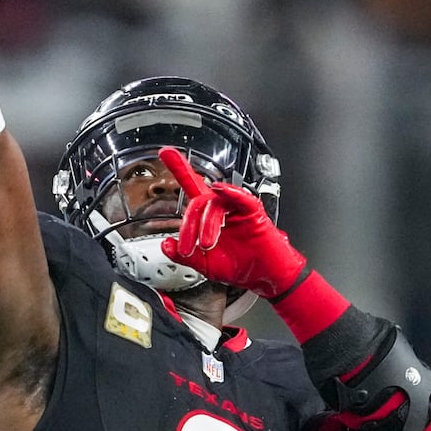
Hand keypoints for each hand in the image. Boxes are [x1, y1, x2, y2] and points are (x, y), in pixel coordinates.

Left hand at [157, 147, 306, 298]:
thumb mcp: (205, 265)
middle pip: (198, 202)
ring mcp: (237, 210)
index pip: (192, 188)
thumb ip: (184, 256)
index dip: (180, 169)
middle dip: (189, 224)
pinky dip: (230, 191)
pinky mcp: (253, 213)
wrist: (265, 278)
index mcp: (210, 218)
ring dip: (207, 223)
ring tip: (207, 244)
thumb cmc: (239, 268)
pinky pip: (241, 198)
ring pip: (215, 203)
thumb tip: (166, 245)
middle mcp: (222, 210)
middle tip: (188, 247)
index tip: (166, 152)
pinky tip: (219, 189)